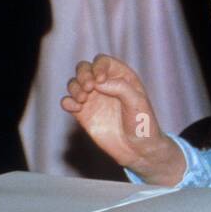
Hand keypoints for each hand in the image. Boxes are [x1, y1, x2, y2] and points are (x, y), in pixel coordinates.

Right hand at [59, 53, 182, 181]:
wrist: (138, 149)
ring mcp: (93, 99)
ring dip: (74, 88)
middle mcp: (105, 85)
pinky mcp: (84, 114)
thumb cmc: (143, 124)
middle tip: (88, 89)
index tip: (100, 80)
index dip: (98, 66)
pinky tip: (75, 108)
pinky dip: (67, 102)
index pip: (103, 61)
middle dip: (82, 74)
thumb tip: (98, 81)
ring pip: (74, 83)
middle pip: (84, 68)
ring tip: (83, 100)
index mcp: (122, 78)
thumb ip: (120, 88)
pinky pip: (68, 102)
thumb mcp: (138, 103)